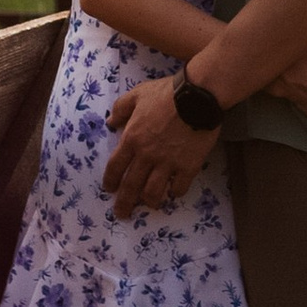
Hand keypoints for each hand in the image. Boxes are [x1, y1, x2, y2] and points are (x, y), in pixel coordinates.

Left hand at [103, 74, 222, 219]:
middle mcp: (147, 156)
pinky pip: (179, 187)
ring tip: (150, 205)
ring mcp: (168, 163)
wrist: (197, 96)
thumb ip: (120, 108)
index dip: (111, 181)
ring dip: (149, 201)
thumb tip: (110, 123)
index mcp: (132, 139)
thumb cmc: (166, 93)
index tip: (109, 189)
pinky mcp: (188, 166)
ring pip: (154, 192)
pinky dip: (176, 192)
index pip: (115, 167)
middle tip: (122, 213)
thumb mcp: (137, 94)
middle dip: (124, 203)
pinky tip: (174, 192)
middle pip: (131, 186)